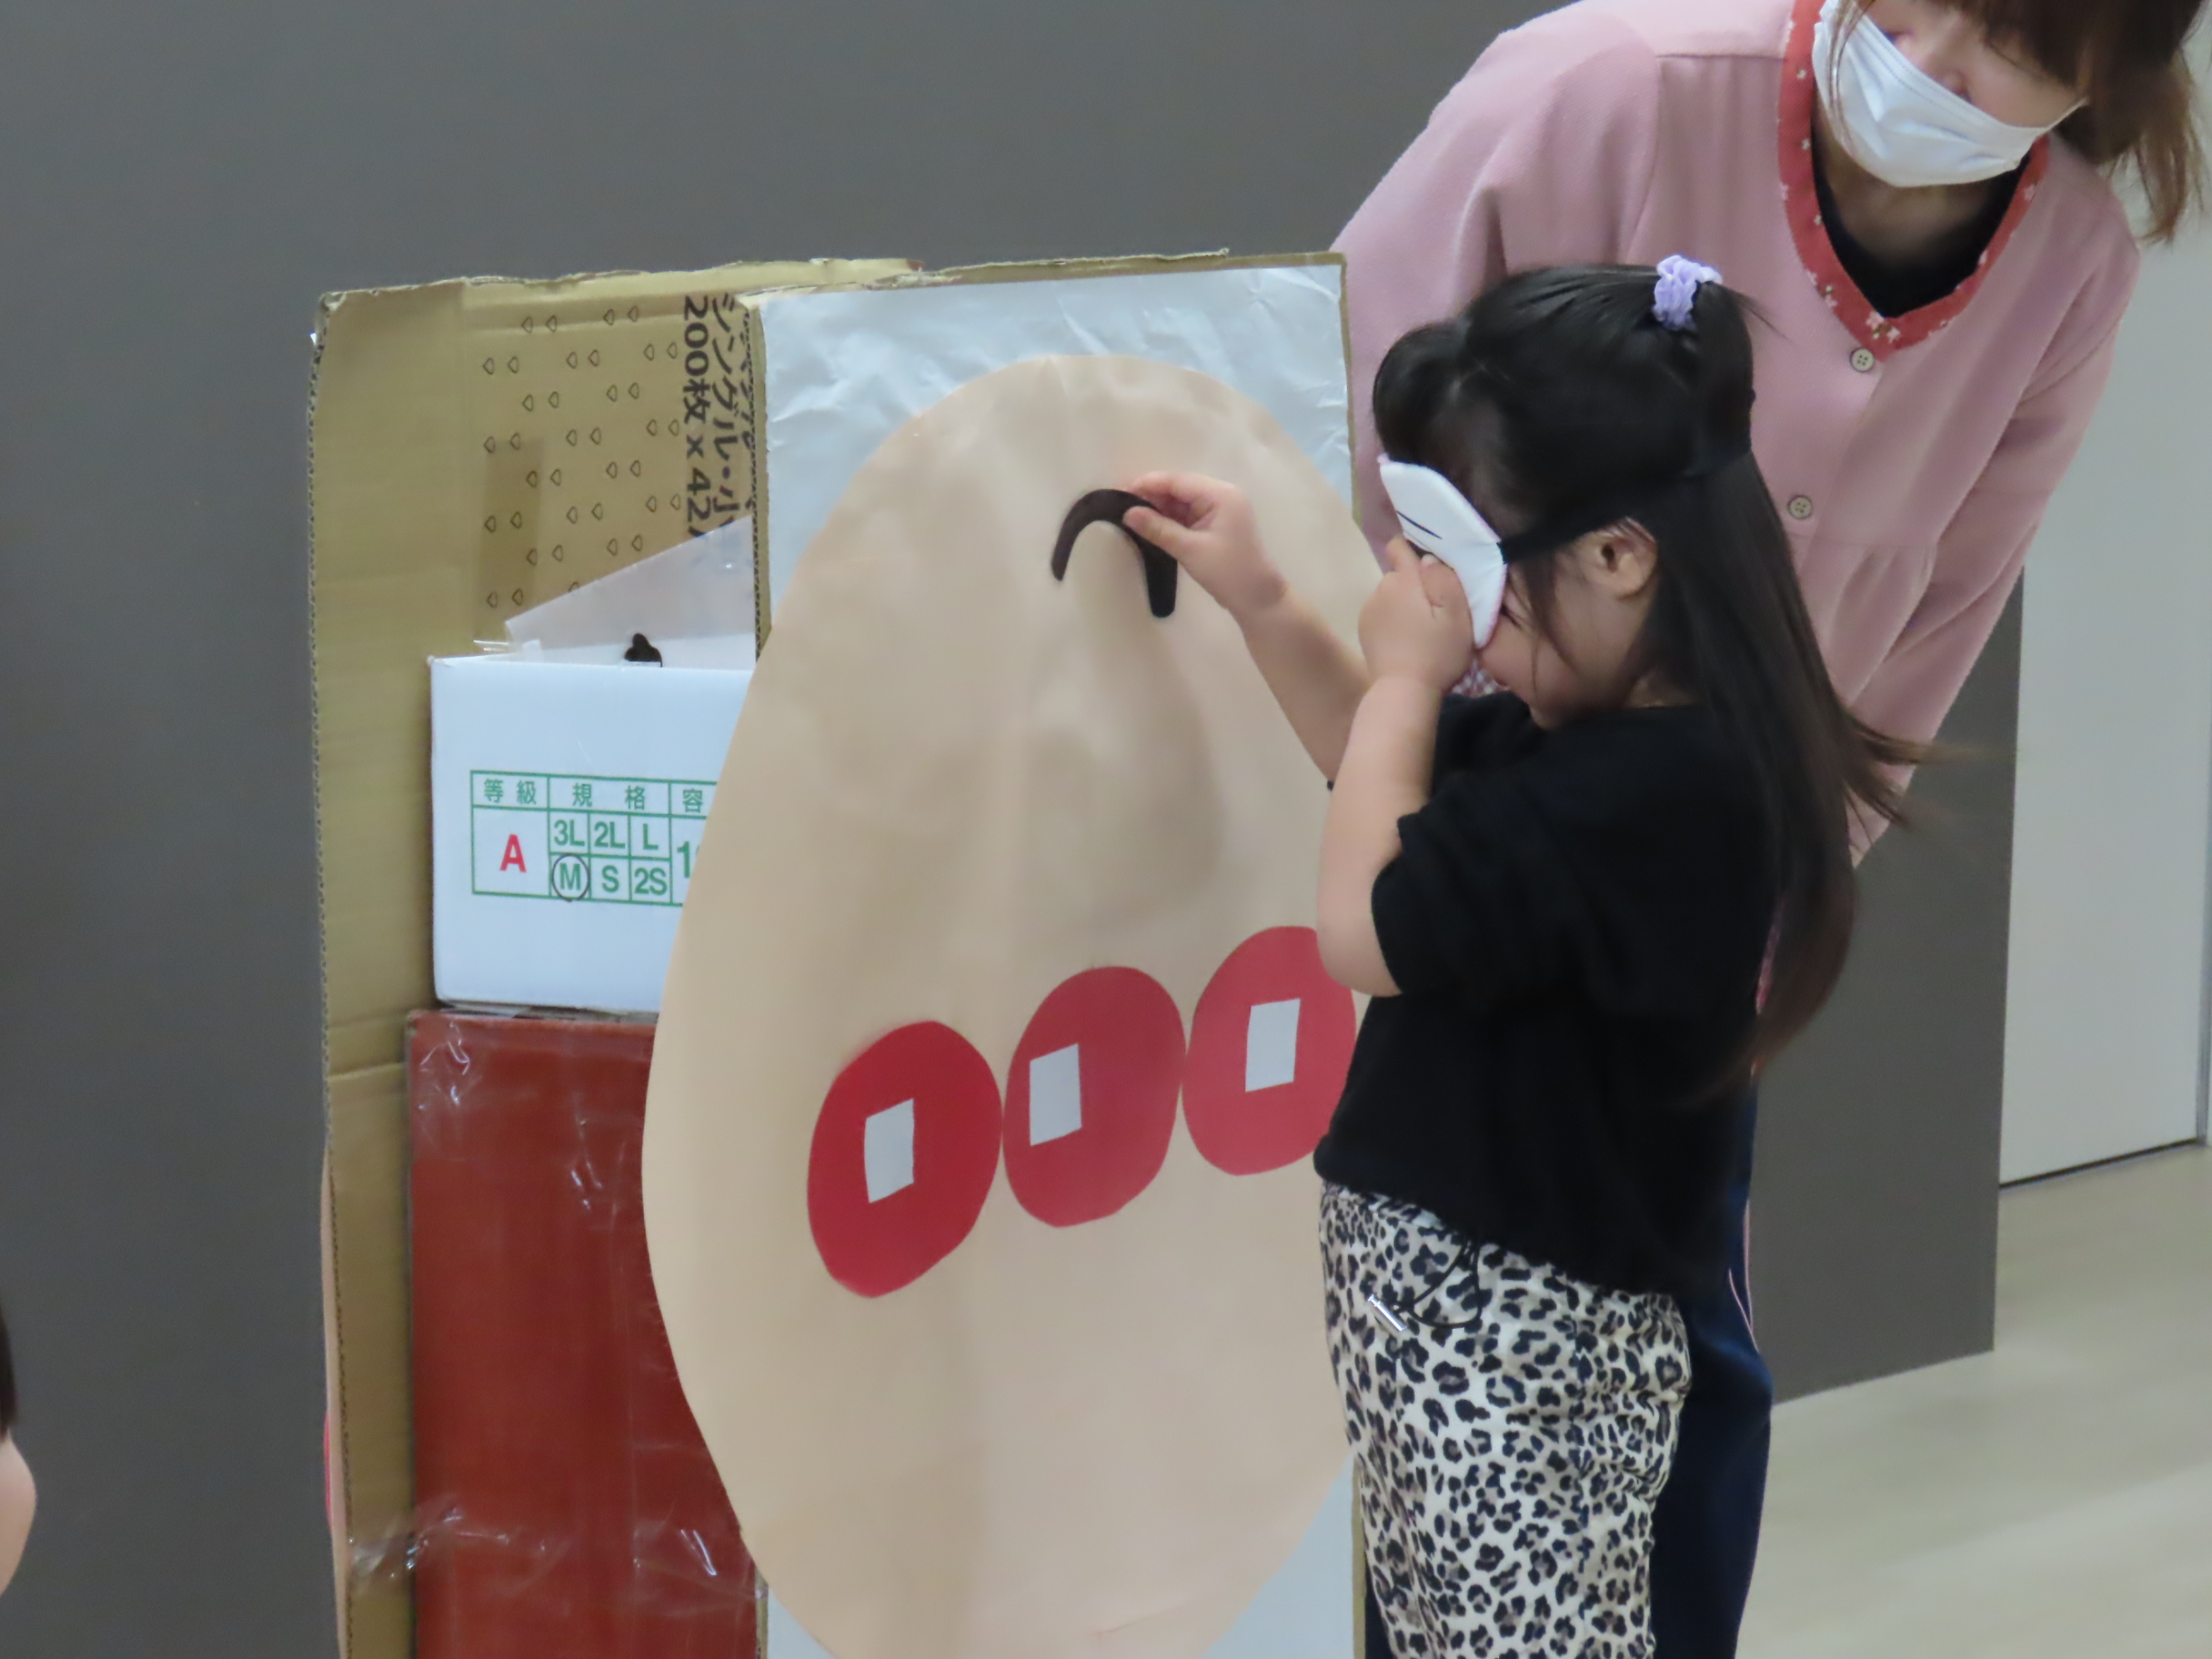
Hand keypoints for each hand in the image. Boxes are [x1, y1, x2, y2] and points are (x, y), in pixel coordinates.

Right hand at [1122, 473, 1287, 622]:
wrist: (1258, 599)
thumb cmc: (1228, 572)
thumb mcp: (1190, 550)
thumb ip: (1158, 529)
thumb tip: (1127, 513)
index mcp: (1220, 495)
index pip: (1178, 481)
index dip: (1148, 484)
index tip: (1119, 492)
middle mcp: (1221, 495)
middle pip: (1179, 488)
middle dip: (1151, 495)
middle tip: (1121, 505)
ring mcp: (1220, 509)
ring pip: (1181, 501)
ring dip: (1159, 508)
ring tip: (1131, 516)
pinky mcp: (1216, 524)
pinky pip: (1187, 514)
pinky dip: (1169, 519)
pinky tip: (1150, 525)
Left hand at [1359, 538, 1473, 688]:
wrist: (1404, 692)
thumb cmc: (1437, 654)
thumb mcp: (1457, 616)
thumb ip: (1445, 580)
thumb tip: (1428, 557)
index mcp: (1404, 580)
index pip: (1400, 546)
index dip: (1414, 549)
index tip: (1431, 567)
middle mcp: (1381, 588)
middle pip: (1400, 574)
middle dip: (1416, 584)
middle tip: (1437, 610)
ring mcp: (1368, 608)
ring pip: (1391, 594)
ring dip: (1405, 603)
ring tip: (1422, 628)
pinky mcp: (1364, 628)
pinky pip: (1382, 612)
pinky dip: (1393, 619)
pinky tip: (1406, 639)